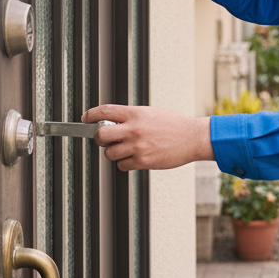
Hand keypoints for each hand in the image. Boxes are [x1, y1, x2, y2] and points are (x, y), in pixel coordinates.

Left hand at [84, 104, 213, 170]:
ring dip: (114, 152)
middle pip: (100, 135)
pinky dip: (125, 163)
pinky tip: (136, 156)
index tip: (86, 118)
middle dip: (100, 138)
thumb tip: (110, 122)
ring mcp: (138, 146)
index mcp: (135, 113)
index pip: (104, 111)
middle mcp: (134, 129)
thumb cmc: (173, 125)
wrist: (192, 137)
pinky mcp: (143, 161)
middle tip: (106, 138)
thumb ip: (130, 117)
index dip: (90, 115)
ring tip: (126, 148)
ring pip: (109, 153)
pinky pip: (122, 165)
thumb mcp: (150, 113)